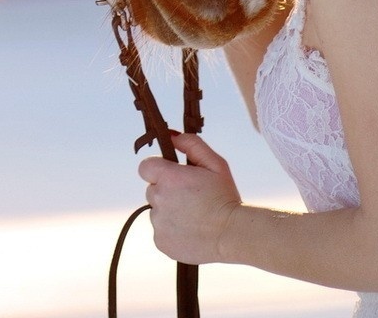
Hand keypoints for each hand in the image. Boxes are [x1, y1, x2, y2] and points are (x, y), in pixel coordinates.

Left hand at [136, 132, 242, 265]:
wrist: (233, 235)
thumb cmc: (225, 197)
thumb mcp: (215, 164)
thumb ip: (192, 145)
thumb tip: (171, 136)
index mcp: (168, 178)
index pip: (145, 167)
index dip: (158, 169)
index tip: (172, 175)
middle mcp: (158, 199)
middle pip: (152, 190)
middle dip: (167, 191)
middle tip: (191, 198)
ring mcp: (158, 223)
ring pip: (157, 212)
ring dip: (170, 212)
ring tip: (194, 217)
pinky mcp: (160, 242)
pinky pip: (161, 231)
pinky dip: (172, 231)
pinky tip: (191, 231)